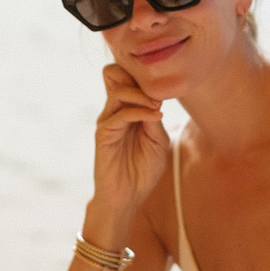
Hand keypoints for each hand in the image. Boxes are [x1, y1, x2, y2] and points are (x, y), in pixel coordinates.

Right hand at [89, 63, 169, 223]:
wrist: (129, 197)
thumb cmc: (144, 170)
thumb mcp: (158, 140)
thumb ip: (153, 117)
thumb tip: (154, 97)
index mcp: (128, 109)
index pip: (127, 77)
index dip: (143, 75)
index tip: (165, 86)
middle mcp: (115, 110)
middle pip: (115, 73)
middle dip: (138, 77)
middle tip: (158, 92)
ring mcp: (108, 120)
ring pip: (118, 90)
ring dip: (141, 94)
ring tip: (157, 106)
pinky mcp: (103, 134)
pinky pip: (120, 113)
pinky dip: (141, 111)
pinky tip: (156, 117)